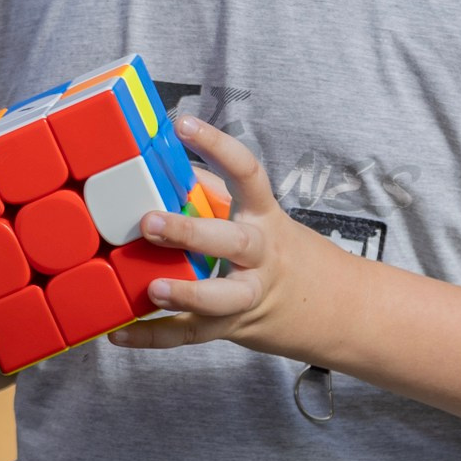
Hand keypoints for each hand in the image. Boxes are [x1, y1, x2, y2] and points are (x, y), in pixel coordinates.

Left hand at [105, 115, 340, 359]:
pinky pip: (192, 334)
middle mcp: (261, 256)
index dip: (219, 146)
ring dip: (186, 295)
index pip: (248, 173)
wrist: (341, 312)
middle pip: (234, 242)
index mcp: (265, 218)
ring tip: (152, 289)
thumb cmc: (287, 254)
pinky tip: (119, 334)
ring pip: (221, 300)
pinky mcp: (233, 328)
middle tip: (149, 221)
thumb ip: (218, 192)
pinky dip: (154, 336)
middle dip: (191, 232)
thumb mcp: (262, 217)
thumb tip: (169, 164)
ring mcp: (249, 296)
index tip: (184, 124)